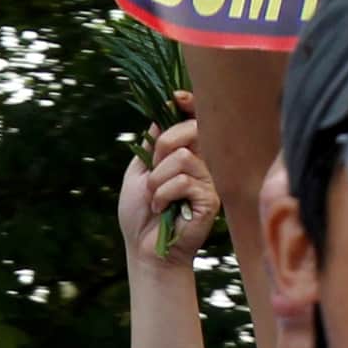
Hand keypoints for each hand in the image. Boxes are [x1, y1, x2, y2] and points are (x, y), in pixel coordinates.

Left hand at [117, 92, 218, 263]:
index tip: (176, 97)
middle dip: (163, 146)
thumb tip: (159, 115)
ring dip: (157, 180)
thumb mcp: (138, 173)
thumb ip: (150, 146)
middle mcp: (200, 165)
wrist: (144, 250)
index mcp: (184, 155)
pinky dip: (163, 195)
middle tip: (151, 173)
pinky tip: (161, 210)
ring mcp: (207, 182)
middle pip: (190, 130)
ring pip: (182, 157)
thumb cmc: (140, 215)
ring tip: (154, 199)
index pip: (194, 121)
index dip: (188, 104)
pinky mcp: (210, 201)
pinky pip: (184, 181)